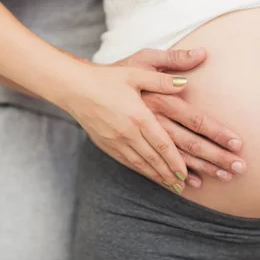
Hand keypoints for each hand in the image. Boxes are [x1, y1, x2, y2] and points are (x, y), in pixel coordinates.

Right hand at [65, 57, 190, 193]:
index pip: (162, 145)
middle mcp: (127, 133)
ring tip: (171, 185)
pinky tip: (149, 174)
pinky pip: (126, 161)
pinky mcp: (105, 144)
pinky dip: (140, 170)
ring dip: (157, 176)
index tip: (186, 172)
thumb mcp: (135, 74)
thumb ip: (161, 81)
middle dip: (169, 174)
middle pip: (153, 159)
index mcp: (138, 116)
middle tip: (184, 186)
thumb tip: (185, 84)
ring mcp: (115, 141)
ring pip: (140, 164)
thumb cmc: (106, 78)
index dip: (175, 161)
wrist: (74, 88)